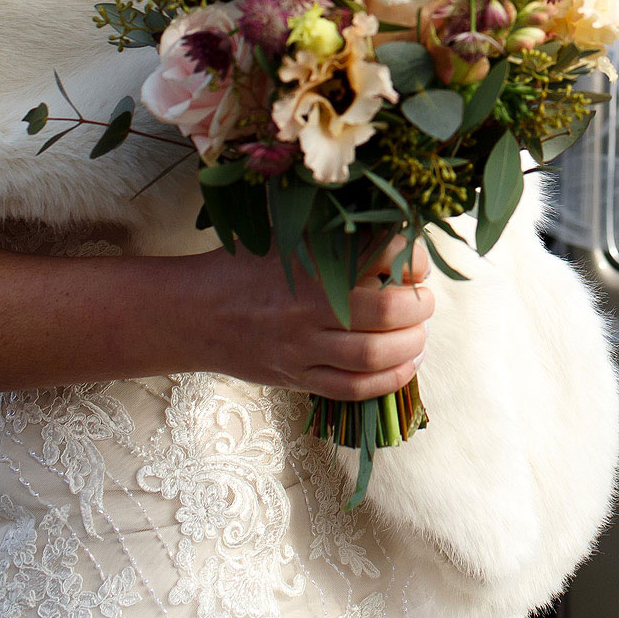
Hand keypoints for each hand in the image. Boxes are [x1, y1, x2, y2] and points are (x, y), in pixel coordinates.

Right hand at [187, 235, 433, 402]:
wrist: (195, 311)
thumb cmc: (248, 265)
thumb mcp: (289, 234)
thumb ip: (338, 233)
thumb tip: (399, 229)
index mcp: (310, 260)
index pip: (382, 255)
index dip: (412, 259)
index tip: (416, 263)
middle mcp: (308, 305)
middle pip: (387, 311)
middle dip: (419, 306)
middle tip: (423, 300)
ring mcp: (301, 346)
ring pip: (373, 354)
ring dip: (412, 345)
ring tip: (419, 333)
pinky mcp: (296, 377)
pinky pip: (352, 389)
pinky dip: (389, 381)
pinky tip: (406, 366)